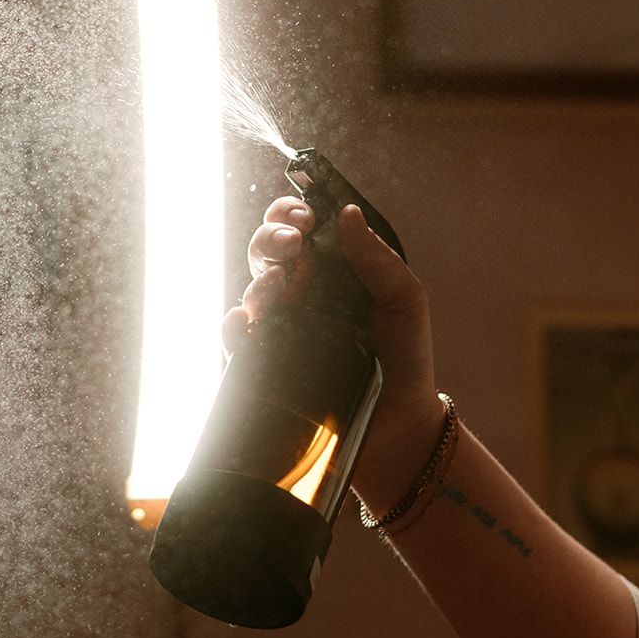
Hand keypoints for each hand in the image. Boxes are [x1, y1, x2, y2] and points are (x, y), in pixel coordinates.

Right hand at [221, 195, 443, 510]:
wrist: (401, 424)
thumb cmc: (405, 358)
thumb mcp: (404, 301)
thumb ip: (378, 258)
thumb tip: (346, 213)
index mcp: (330, 271)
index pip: (298, 229)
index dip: (291, 214)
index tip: (306, 217)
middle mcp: (299, 295)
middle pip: (266, 252)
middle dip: (272, 237)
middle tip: (294, 243)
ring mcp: (280, 329)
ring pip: (250, 290)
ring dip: (259, 280)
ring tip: (280, 283)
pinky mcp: (267, 365)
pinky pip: (237, 340)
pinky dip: (233, 326)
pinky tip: (245, 321)